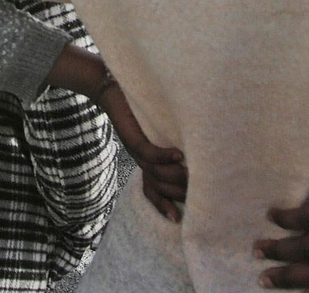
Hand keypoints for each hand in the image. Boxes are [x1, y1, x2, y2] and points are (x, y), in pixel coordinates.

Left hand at [94, 78, 187, 222]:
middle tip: (200, 194)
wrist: (108, 88)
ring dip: (175, 176)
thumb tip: (199, 151)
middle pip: (159, 186)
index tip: (180, 220)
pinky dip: (164, 156)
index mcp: (145, 161)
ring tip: (194, 175)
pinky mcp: (132, 136)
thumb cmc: (139, 106)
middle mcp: (139, 160)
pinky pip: (148, 152)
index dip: (165, 206)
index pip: (154, 191)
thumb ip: (174, 140)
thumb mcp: (158, 127)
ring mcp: (135, 149)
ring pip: (156, 173)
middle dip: (178, 193)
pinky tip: (178, 155)